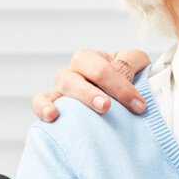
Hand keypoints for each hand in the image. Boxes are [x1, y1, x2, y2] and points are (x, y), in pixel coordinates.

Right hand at [30, 49, 150, 120]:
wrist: (115, 97)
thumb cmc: (123, 78)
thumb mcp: (133, 63)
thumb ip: (131, 62)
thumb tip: (127, 73)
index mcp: (88, 59)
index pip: (101, 70)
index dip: (121, 87)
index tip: (139, 106)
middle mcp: (70, 73)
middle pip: (74, 81)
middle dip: (90, 94)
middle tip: (106, 107)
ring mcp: (59, 91)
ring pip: (54, 93)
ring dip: (58, 104)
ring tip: (59, 114)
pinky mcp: (51, 108)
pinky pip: (39, 106)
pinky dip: (41, 110)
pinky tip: (48, 119)